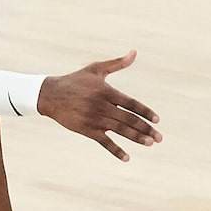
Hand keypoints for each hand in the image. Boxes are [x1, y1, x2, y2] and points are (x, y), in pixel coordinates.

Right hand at [36, 52, 159, 160]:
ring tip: (150, 143)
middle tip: (159, 137)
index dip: (145, 112)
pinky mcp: (87, 130)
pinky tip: (127, 157)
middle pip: (129, 119)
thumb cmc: (75, 80)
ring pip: (120, 131)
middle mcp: (102, 106)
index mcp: (106, 91)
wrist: (51, 95)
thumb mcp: (96, 69)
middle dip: (145, 128)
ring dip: (136, 138)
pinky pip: (104, 142)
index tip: (157, 120)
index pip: (131, 104)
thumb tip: (135, 52)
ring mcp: (95, 119)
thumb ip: (117, 63)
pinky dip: (116, 150)